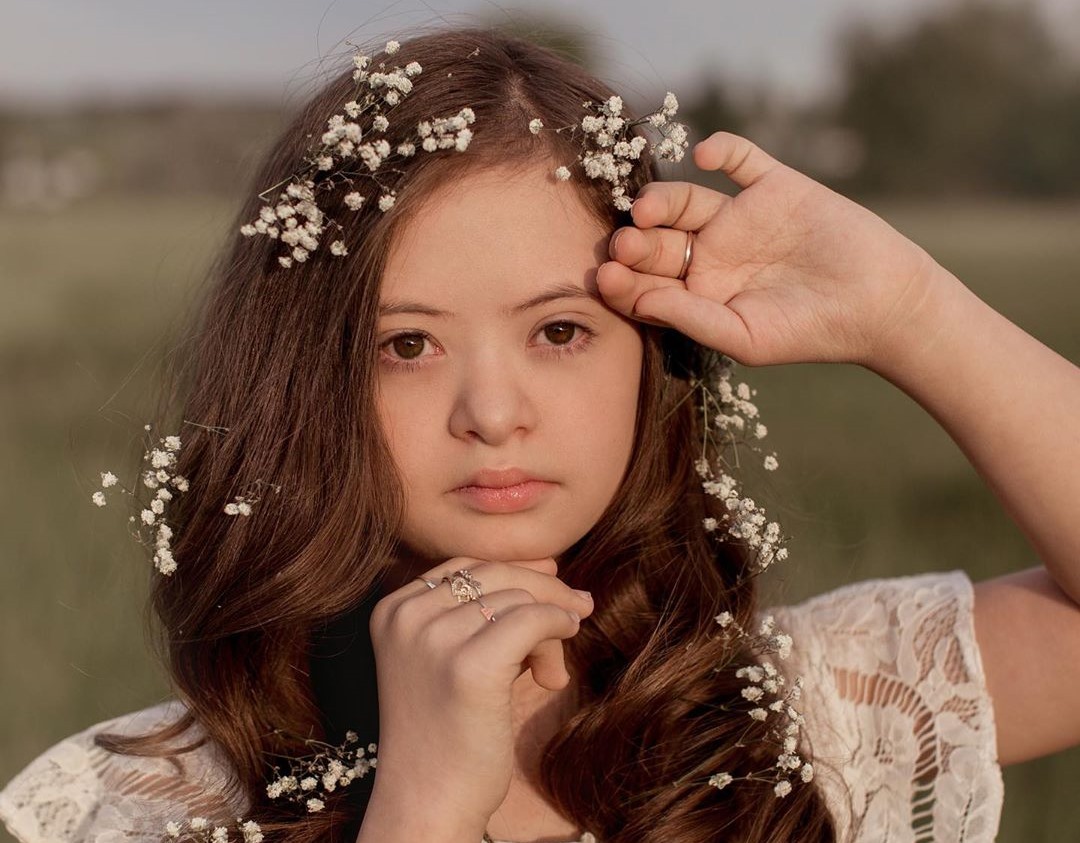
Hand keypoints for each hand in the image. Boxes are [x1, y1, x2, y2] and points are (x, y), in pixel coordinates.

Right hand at [366, 557, 593, 832]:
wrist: (427, 802)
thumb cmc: (446, 732)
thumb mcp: (449, 656)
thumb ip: (486, 608)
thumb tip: (548, 562)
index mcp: (393, 609)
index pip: (468, 565)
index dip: (518, 574)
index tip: (552, 591)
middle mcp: (407, 615)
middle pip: (497, 574)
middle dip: (545, 593)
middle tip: (577, 613)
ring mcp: (434, 638)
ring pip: (520, 599)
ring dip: (550, 629)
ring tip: (548, 674)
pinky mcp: (470, 665)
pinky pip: (534, 621)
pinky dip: (558, 630)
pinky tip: (555, 669)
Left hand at [596, 130, 942, 367]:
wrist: (879, 302)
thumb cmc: (809, 331)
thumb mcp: (744, 336)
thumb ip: (692, 318)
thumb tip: (638, 303)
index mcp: (698, 292)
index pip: (648, 284)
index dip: (624, 282)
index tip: (605, 279)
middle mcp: (710, 252)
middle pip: (658, 240)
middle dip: (636, 243)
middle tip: (621, 245)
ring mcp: (739, 217)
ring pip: (685, 199)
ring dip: (663, 200)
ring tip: (647, 209)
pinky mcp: (772, 185)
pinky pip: (739, 158)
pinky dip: (722, 149)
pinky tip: (705, 154)